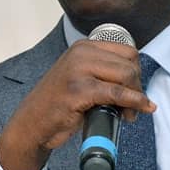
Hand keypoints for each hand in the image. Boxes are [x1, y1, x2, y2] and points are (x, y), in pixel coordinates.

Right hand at [0, 39, 155, 169]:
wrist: (32, 123)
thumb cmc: (58, 104)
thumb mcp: (80, 77)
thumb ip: (103, 72)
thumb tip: (136, 82)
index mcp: (83, 47)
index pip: (127, 52)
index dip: (137, 73)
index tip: (135, 90)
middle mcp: (81, 53)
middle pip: (130, 63)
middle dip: (137, 86)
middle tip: (134, 106)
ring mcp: (79, 70)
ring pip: (126, 76)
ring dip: (136, 97)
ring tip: (129, 113)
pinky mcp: (79, 90)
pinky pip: (117, 93)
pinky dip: (132, 103)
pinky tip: (133, 112)